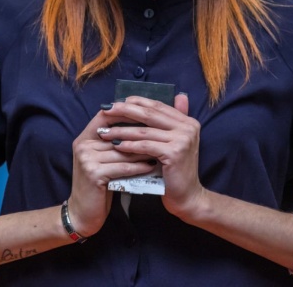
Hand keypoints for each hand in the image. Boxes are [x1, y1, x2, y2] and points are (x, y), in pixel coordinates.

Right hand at [67, 107, 157, 236]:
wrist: (83, 213)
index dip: (126, 113)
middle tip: (161, 132)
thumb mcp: (102, 160)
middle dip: (140, 134)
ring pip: (122, 151)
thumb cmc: (98, 185)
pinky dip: (138, 166)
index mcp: (84, 138)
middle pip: (117, 134)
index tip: (148, 114)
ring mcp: (86, 159)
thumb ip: (113, 143)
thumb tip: (139, 125)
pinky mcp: (93, 174)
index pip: (106, 116)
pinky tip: (152, 166)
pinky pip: (122, 167)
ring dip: (143, 150)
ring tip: (161, 149)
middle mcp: (83, 145)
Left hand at [97, 94, 206, 219]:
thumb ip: (169, 122)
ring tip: (105, 131)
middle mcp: (188, 127)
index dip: (136, 102)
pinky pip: (146, 146)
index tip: (116, 102)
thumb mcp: (173, 143)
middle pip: (150, 114)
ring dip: (122, 131)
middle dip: (125, 111)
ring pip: (145, 131)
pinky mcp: (175, 153)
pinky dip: (129, 145)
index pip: (158, 105)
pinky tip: (116, 146)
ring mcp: (182, 140)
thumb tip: (175, 95)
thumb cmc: (175, 170)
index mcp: (187, 121)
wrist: (187, 196)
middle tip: (106, 109)